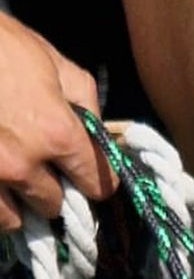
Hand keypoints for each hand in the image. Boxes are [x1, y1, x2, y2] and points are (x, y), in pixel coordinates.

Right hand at [0, 12, 117, 230]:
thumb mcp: (50, 60)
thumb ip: (83, 99)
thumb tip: (95, 131)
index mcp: (56, 133)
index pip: (97, 182)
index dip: (95, 178)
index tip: (85, 174)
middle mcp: (24, 164)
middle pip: (56, 204)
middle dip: (52, 188)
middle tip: (40, 168)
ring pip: (19, 218)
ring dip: (19, 202)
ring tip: (10, 175)